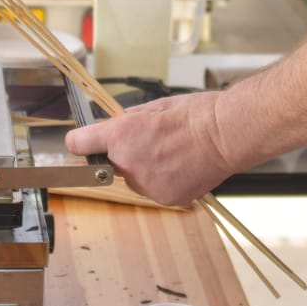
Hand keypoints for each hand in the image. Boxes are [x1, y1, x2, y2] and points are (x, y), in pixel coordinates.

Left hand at [65, 91, 235, 207]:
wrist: (227, 135)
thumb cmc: (197, 115)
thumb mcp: (154, 107)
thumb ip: (126, 121)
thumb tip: (112, 127)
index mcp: (121, 135)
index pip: (79, 143)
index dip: (82, 141)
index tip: (82, 142)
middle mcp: (128, 163)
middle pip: (110, 163)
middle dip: (124, 154)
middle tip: (151, 141)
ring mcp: (146, 185)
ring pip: (134, 179)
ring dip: (144, 169)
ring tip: (172, 153)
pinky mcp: (165, 198)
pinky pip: (154, 190)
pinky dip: (164, 181)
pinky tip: (181, 166)